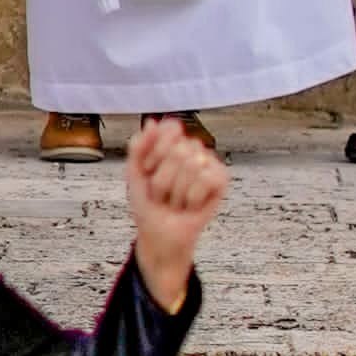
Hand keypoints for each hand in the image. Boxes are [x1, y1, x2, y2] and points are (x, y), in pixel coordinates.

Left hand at [122, 115, 226, 308]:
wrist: (159, 234)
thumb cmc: (148, 204)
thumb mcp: (134, 173)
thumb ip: (139, 146)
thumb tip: (152, 122)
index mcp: (171, 142)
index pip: (170, 129)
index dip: (155, 153)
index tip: (148, 171)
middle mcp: (192, 148)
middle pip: (178, 151)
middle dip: (163, 179)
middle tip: (162, 193)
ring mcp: (209, 163)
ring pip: (191, 166)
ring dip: (176, 192)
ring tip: (176, 201)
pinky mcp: (222, 180)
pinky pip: (206, 179)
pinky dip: (192, 198)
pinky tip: (191, 205)